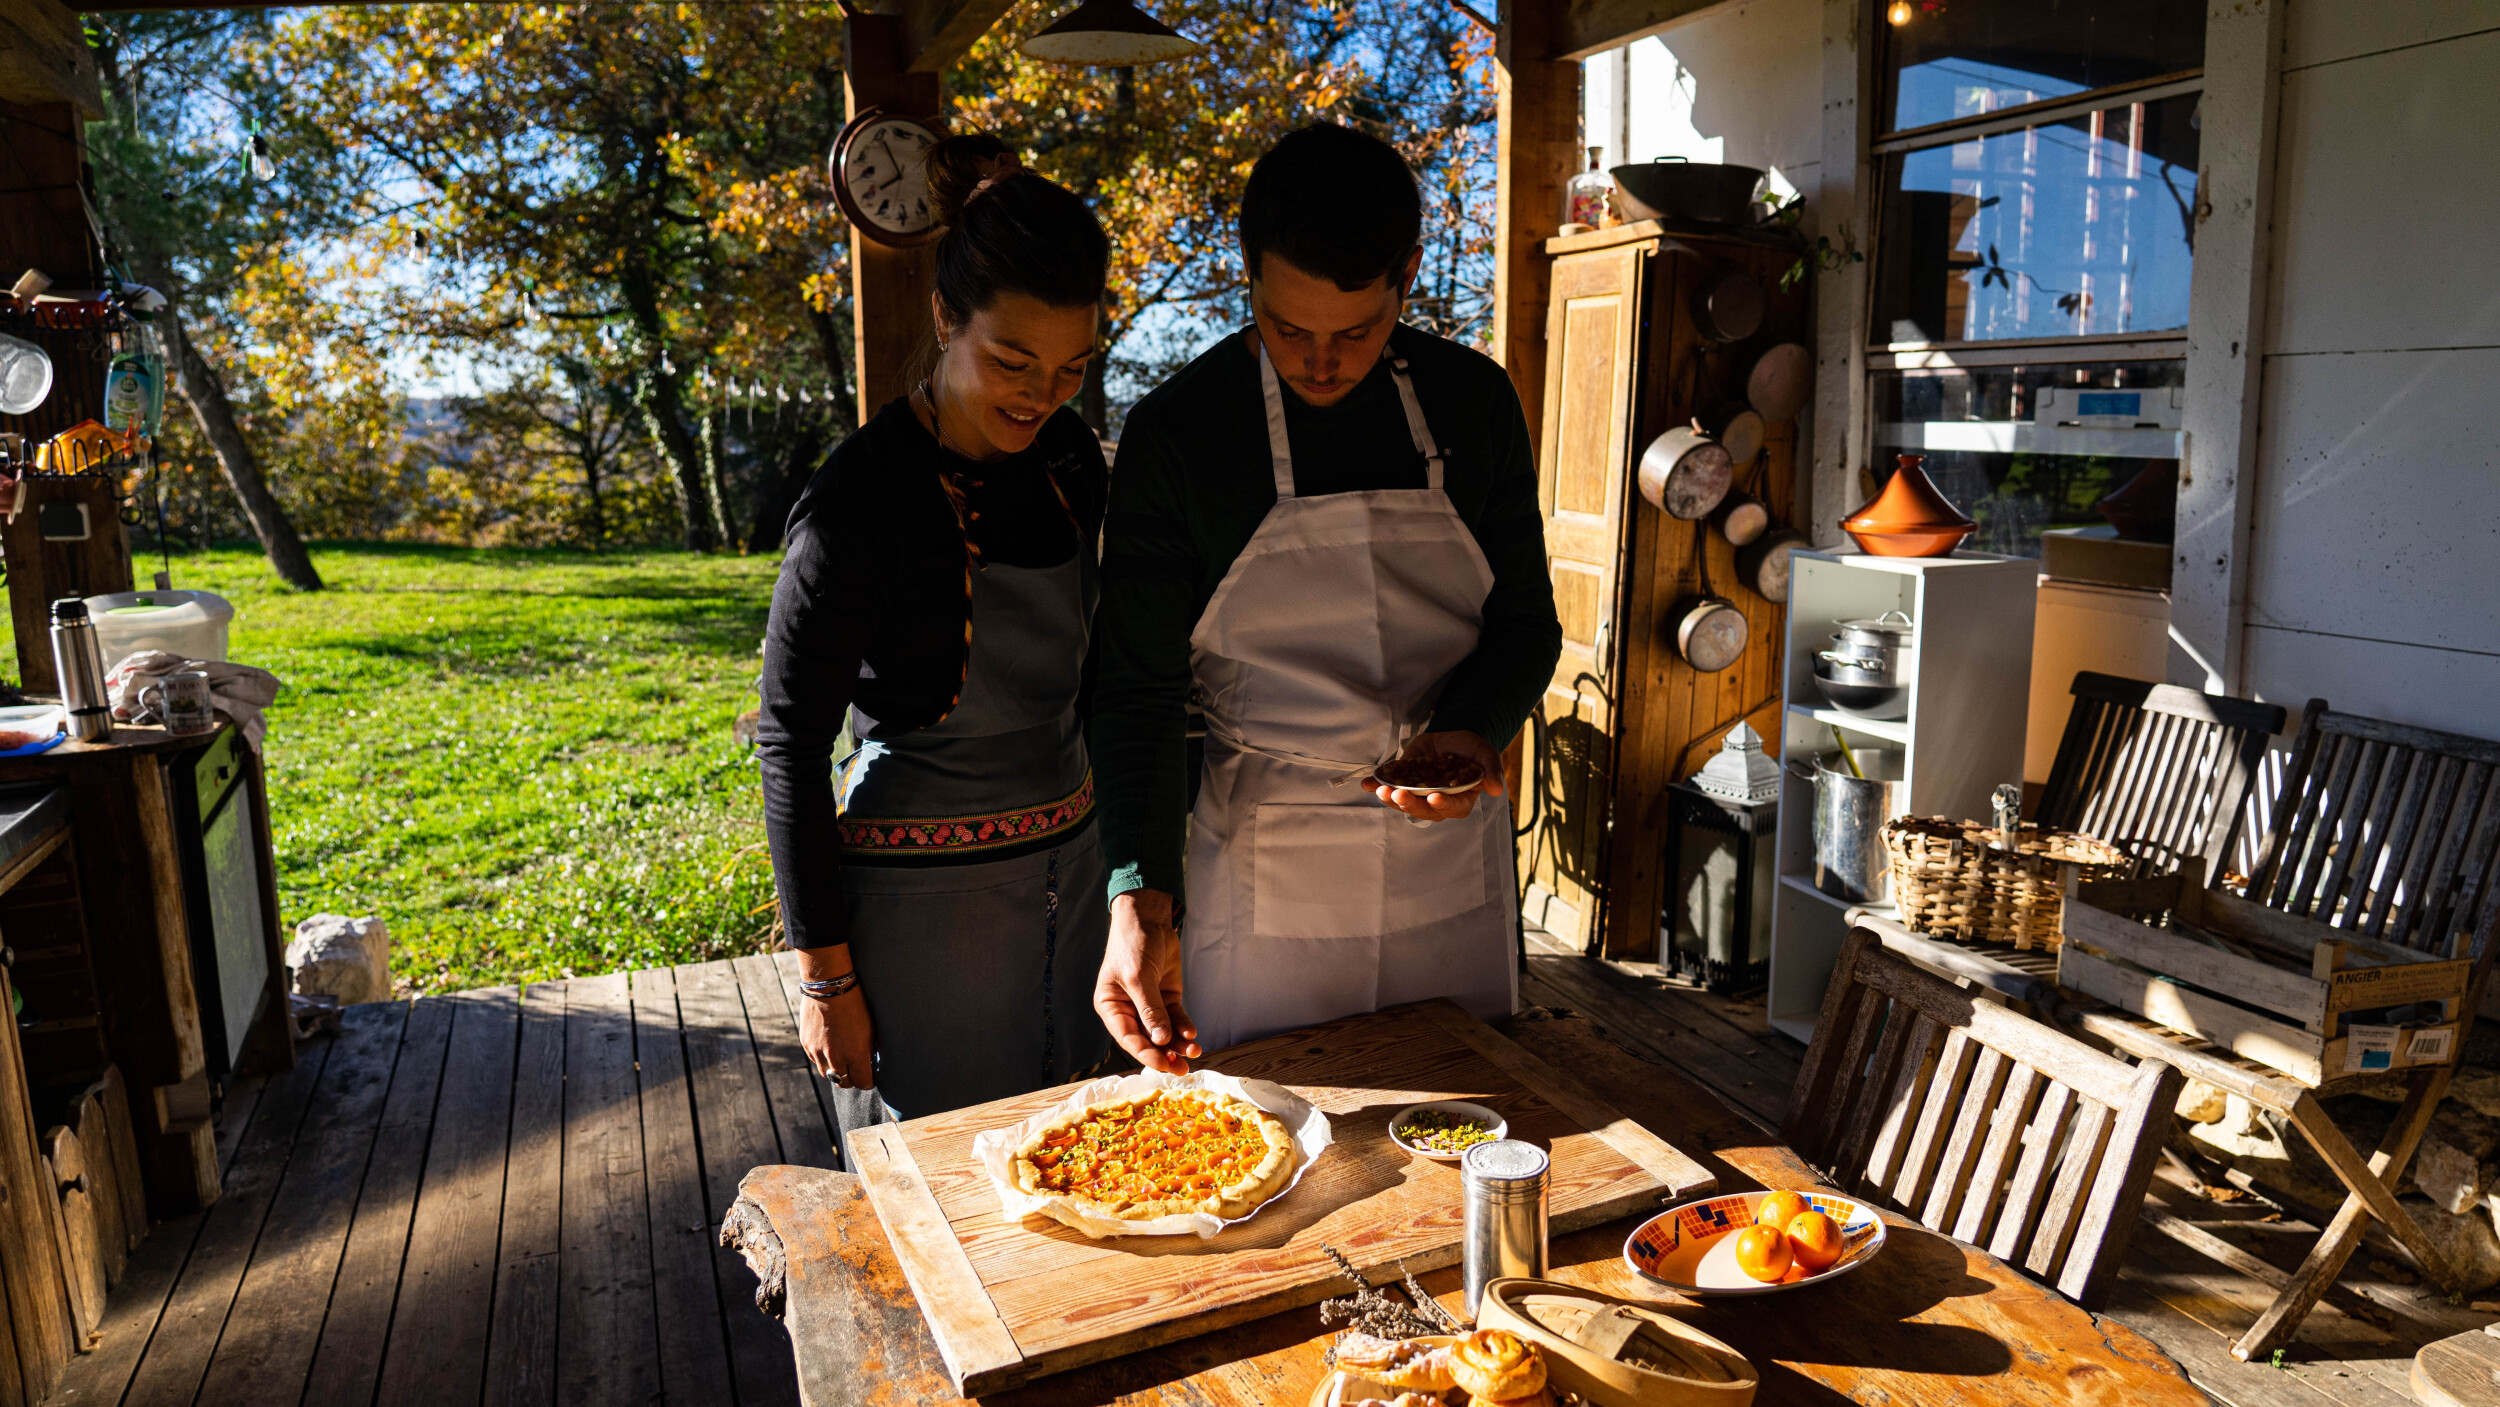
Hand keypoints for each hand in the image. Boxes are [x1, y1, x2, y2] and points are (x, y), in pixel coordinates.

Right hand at [795, 946, 875, 1088]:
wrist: (829, 986)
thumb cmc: (855, 1005)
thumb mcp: (870, 1028)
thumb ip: (868, 1050)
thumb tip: (868, 1063)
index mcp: (855, 1055)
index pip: (862, 1083)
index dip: (868, 1082)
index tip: (871, 1077)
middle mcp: (835, 1058)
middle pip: (843, 1083)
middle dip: (851, 1079)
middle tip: (856, 1071)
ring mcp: (818, 1052)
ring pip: (827, 1074)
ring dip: (836, 1071)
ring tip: (842, 1059)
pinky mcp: (806, 1045)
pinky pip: (816, 1060)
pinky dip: (823, 1059)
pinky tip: (829, 1046)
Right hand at [1095, 890, 1198, 1073]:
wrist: (1149, 919)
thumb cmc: (1132, 945)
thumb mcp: (1139, 978)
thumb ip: (1150, 1009)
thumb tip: (1161, 1039)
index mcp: (1111, 1007)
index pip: (1128, 1038)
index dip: (1145, 1054)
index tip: (1163, 1064)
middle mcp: (1129, 1010)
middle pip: (1147, 1039)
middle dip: (1165, 1054)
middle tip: (1182, 1068)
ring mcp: (1149, 1005)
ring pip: (1164, 1032)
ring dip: (1178, 1044)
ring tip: (1194, 1052)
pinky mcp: (1166, 997)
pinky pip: (1176, 1018)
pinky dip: (1184, 1027)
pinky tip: (1192, 1034)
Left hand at [1363, 730, 1502, 821]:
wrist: (1450, 738)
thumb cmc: (1470, 750)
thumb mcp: (1485, 754)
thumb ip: (1492, 770)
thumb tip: (1496, 789)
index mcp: (1460, 799)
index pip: (1452, 808)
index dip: (1443, 805)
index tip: (1433, 797)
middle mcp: (1437, 801)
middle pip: (1423, 810)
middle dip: (1410, 804)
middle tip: (1398, 795)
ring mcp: (1418, 793)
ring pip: (1404, 802)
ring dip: (1390, 798)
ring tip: (1380, 790)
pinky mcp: (1403, 782)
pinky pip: (1389, 787)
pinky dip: (1376, 786)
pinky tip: (1366, 783)